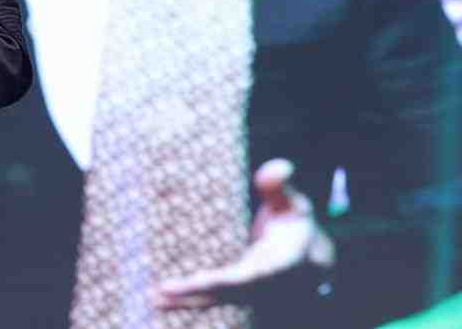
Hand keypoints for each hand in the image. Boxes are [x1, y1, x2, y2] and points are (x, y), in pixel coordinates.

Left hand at [156, 158, 334, 309]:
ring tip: (156, 299)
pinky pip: (214, 300)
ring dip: (187, 301)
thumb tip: (278, 167)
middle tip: (165, 289)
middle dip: (199, 291)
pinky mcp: (239, 294)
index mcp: (282, 264)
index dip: (231, 280)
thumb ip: (281, 186)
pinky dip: (189, 301)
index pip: (255, 276)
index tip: (204, 280)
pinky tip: (162, 300)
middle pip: (230, 292)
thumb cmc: (297, 224)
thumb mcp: (294, 203)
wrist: (311, 259)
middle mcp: (266, 284)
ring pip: (219, 301)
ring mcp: (252, 293)